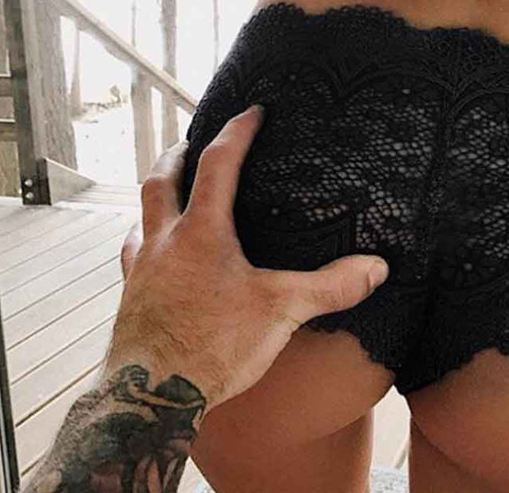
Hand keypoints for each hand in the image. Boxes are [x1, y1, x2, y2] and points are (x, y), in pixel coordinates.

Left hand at [108, 104, 388, 415]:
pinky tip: (149, 251)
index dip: (237, 132)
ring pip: (142, 216)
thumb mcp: (280, 311)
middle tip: (189, 141)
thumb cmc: (212, 347)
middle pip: (163, 180)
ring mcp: (143, 269)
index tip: (251, 111)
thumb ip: (330, 286)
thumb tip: (377, 267)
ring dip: (157, 195)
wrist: (151, 396)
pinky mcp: (131, 297)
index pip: (220, 165)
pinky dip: (143, 242)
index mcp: (203, 232)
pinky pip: (133, 256)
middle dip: (178, 154)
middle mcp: (166, 241)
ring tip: (169, 191)